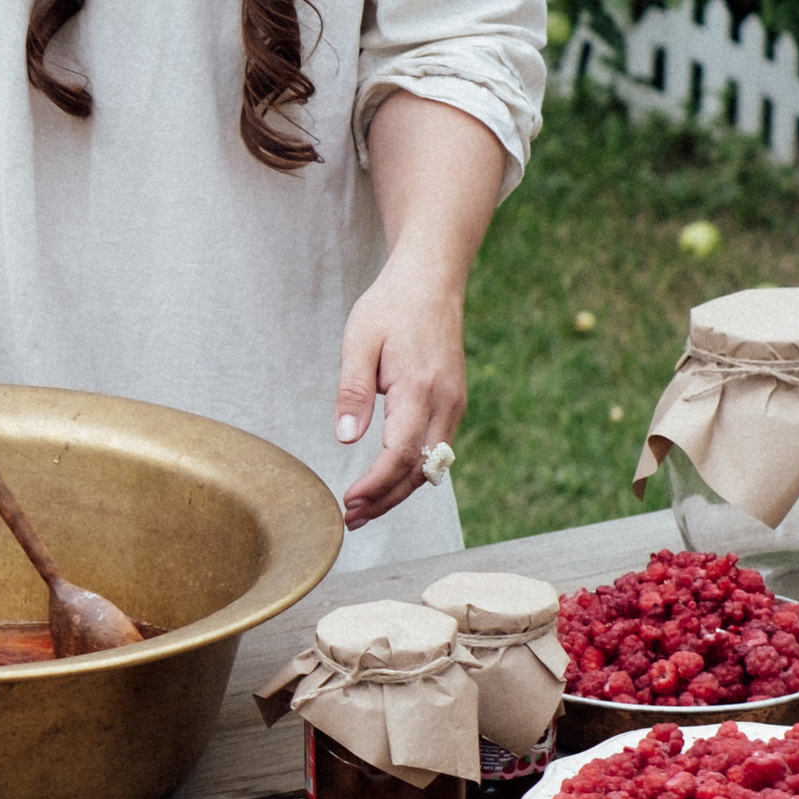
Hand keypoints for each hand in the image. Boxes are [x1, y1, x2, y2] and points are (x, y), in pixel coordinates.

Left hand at [334, 248, 467, 527]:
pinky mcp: (452, 403)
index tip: (348, 502)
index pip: (400, 455)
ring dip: (397, 490)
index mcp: (421, 389)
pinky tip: (386, 480)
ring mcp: (454, 404)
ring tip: (362, 508)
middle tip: (350, 519)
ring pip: (430, 465)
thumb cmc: (390, 307)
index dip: (375, 485)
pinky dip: (411, 471)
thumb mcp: (359, 341)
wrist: (431, 280)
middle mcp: (445, 403)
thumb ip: (352, 391)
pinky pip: (435, 449)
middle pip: (419, 471)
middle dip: (385, 500)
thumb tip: (344, 438)